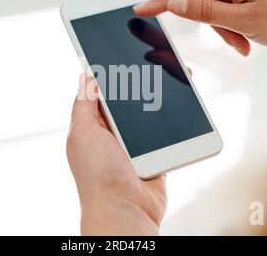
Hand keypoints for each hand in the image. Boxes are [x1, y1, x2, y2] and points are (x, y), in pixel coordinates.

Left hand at [66, 75, 166, 234]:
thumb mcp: (83, 133)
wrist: (125, 210)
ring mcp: (133, 144)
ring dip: (159, 99)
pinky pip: (164, 131)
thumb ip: (84, 104)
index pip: (101, 92)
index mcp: (92, 126)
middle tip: (155, 62)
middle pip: (128, 100)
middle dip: (140, 83)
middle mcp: (112, 133)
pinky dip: (172, 120)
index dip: (112, 74)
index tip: (124, 55)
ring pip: (148, 113)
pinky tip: (182, 103)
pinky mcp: (153, 153)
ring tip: (173, 75)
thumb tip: (85, 75)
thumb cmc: (98, 175)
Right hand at [135, 0, 266, 55]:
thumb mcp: (242, 20)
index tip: (140, 8)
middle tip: (237, 44)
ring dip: (226, 27)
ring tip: (245, 42)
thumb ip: (204, 11)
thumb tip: (174, 2)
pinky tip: (246, 32)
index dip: (163, 2)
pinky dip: (231, 21)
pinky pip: (225, 1)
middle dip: (216, 25)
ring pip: (214, 4)